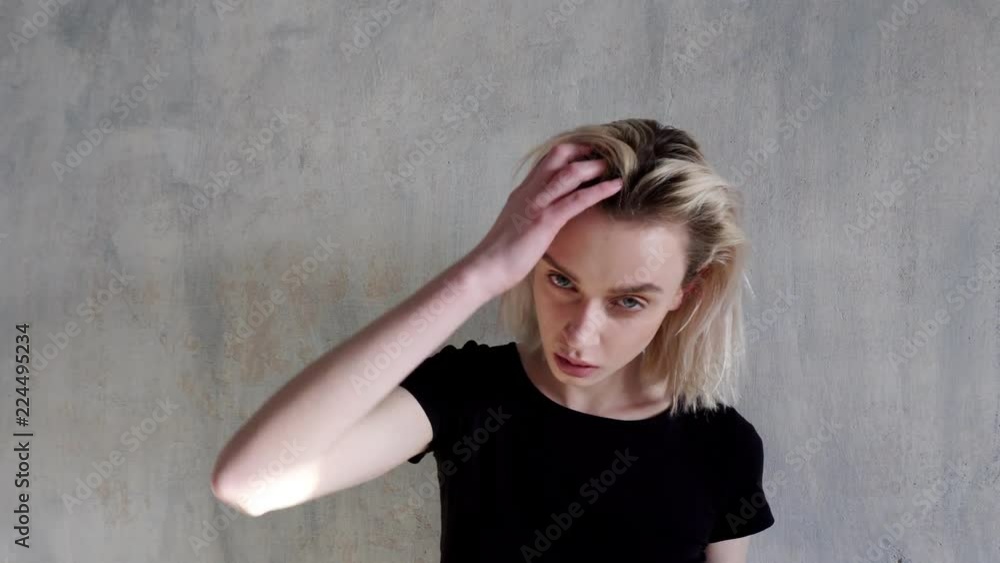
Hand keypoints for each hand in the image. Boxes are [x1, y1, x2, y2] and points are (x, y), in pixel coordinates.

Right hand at [466, 142, 623, 297]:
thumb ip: (532, 214)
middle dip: (585, 149)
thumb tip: (547, 218)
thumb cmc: (500, 253)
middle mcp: (530, 191)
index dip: (571, 152)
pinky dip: (599, 190)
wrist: (485, 268)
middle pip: (559, 155)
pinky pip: (577, 200)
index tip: (590, 153)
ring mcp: (537, 203)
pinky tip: (615, 186)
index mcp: (524, 191)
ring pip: (570, 173)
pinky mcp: (545, 220)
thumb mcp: (518, 225)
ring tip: (617, 164)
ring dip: (596, 165)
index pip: (548, 160)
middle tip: (606, 152)